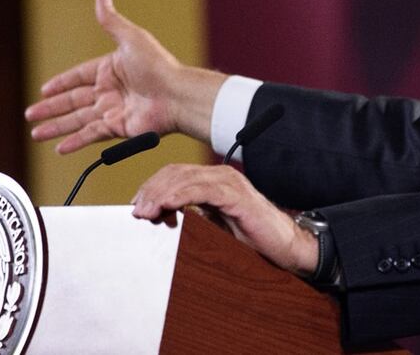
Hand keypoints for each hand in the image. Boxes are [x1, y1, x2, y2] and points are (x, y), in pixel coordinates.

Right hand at [25, 0, 224, 152]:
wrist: (177, 95)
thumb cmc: (159, 65)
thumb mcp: (131, 38)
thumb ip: (111, 20)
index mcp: (110, 70)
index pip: (78, 77)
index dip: (60, 83)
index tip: (44, 90)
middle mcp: (110, 91)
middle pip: (73, 101)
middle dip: (51, 108)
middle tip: (30, 114)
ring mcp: (113, 110)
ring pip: (77, 120)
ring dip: (56, 127)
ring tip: (36, 134)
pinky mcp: (118, 128)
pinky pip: (91, 135)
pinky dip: (75, 142)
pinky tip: (59, 148)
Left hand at [131, 164, 317, 275]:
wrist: (283, 247)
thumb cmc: (251, 239)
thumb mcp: (212, 227)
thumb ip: (190, 217)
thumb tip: (157, 218)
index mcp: (213, 181)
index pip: (174, 174)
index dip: (151, 186)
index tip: (136, 206)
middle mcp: (220, 176)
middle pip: (175, 173)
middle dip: (151, 190)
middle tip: (137, 211)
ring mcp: (229, 183)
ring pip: (185, 179)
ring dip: (160, 194)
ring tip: (146, 211)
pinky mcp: (236, 196)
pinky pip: (202, 190)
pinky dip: (181, 196)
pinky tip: (167, 206)